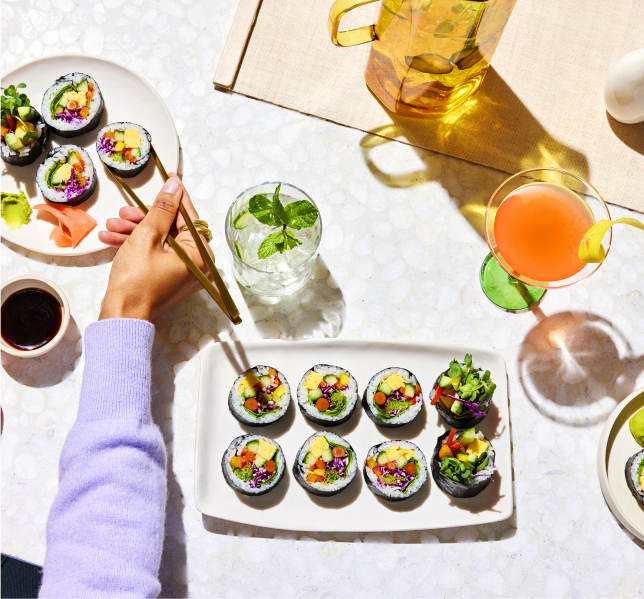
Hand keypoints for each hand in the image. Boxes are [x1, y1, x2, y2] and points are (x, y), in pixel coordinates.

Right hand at [98, 173, 213, 321]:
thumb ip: (162, 209)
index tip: (169, 180)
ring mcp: (183, 274)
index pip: (189, 218)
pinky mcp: (169, 279)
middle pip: (173, 229)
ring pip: (160, 242)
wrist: (121, 317)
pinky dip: (136, 247)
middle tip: (124, 213)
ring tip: (112, 227)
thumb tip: (174, 187)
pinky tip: (112, 239)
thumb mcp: (147, 237)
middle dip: (144, 219)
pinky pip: (156, 255)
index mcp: (200, 255)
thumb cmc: (136, 281)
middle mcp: (197, 265)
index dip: (175, 198)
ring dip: (135, 232)